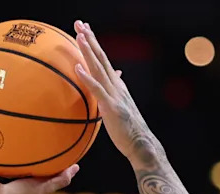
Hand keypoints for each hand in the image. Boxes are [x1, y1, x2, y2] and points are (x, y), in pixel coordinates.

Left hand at [73, 20, 162, 167]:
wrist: (141, 144)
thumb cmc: (128, 130)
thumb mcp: (119, 108)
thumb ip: (113, 93)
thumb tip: (114, 78)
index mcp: (117, 86)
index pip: (103, 60)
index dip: (94, 44)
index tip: (84, 30)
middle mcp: (116, 86)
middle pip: (101, 58)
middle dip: (90, 39)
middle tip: (79, 22)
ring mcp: (114, 95)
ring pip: (99, 69)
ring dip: (88, 51)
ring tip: (79, 35)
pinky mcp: (111, 107)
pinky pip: (97, 90)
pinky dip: (87, 77)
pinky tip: (78, 68)